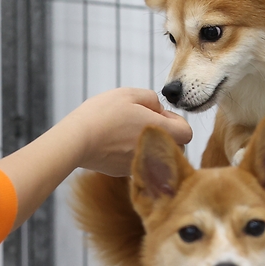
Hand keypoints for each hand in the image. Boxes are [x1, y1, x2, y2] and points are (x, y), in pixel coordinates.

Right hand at [0, 86, 191, 228]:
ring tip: (122, 128)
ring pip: (152, 153)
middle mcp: (154, 153)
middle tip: (140, 119)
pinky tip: (111, 139)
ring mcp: (138, 164)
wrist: (77, 139)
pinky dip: (128, 150)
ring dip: (144, 141)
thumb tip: (158, 109)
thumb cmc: (103, 113)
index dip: (175, 120)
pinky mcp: (122, 171)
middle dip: (161, 132)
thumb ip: (151, 98)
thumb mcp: (129, 94)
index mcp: (161, 132)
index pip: (187, 132)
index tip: (158, 113)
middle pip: (171, 145)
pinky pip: (134, 159)